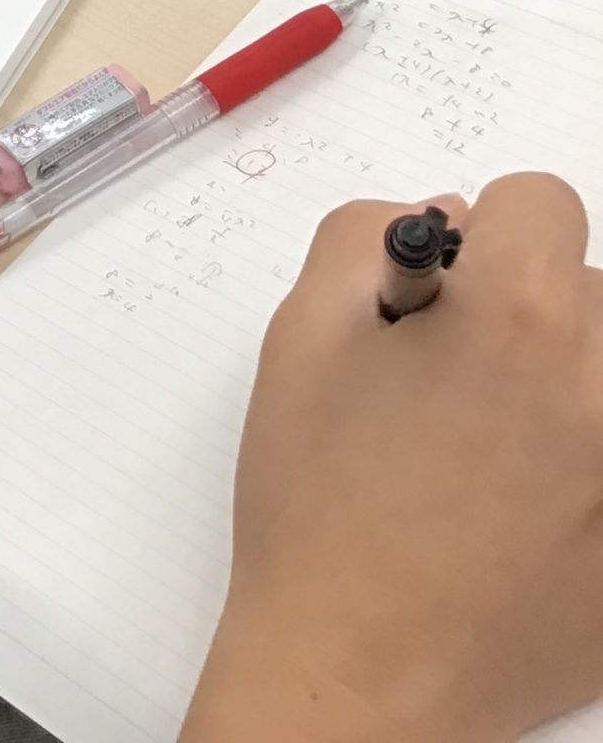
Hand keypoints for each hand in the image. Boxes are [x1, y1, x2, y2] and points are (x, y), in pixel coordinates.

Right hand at [182, 175, 602, 742]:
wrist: (363, 671)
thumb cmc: (319, 504)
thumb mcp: (300, 339)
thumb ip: (363, 240)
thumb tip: (446, 218)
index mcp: (521, 315)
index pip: (542, 202)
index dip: (478, 237)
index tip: (443, 297)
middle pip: (592, 290)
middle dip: (528, 314)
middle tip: (454, 387)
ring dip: (571, 384)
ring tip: (498, 455)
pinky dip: (583, 467)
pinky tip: (527, 515)